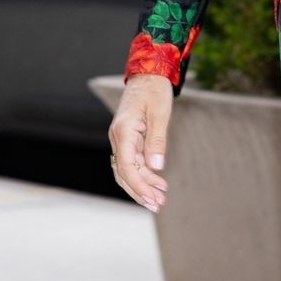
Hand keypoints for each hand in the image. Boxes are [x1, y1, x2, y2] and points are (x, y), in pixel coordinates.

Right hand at [109, 75, 171, 212]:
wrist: (148, 74)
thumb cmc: (155, 91)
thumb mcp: (160, 115)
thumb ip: (157, 141)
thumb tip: (156, 168)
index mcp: (123, 132)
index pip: (126, 167)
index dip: (138, 186)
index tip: (152, 199)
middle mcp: (118, 138)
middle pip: (123, 173)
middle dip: (140, 191)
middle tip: (158, 205)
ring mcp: (122, 139)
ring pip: (128, 169)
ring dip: (143, 185)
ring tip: (161, 197)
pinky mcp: (129, 139)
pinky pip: (133, 161)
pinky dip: (145, 173)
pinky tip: (159, 182)